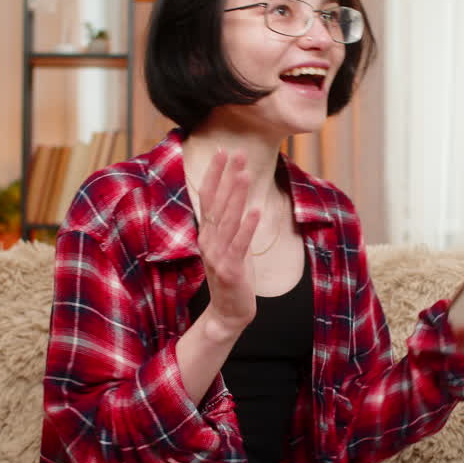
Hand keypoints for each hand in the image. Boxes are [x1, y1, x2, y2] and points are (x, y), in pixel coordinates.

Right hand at [194, 149, 261, 337]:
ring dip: (236, 196)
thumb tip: (235, 194)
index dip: (215, 173)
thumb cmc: (232, 274)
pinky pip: (240, 244)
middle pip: (217, 203)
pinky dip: (247, 227)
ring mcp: (217, 255)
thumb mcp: (229, 244)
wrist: (228, 311)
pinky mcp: (230, 269)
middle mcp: (208, 240)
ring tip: (245, 174)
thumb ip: (228, 221)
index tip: (222, 151)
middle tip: (236, 153)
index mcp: (207, 233)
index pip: (209, 197)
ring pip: (228, 220)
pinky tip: (255, 210)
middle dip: (227, 176)